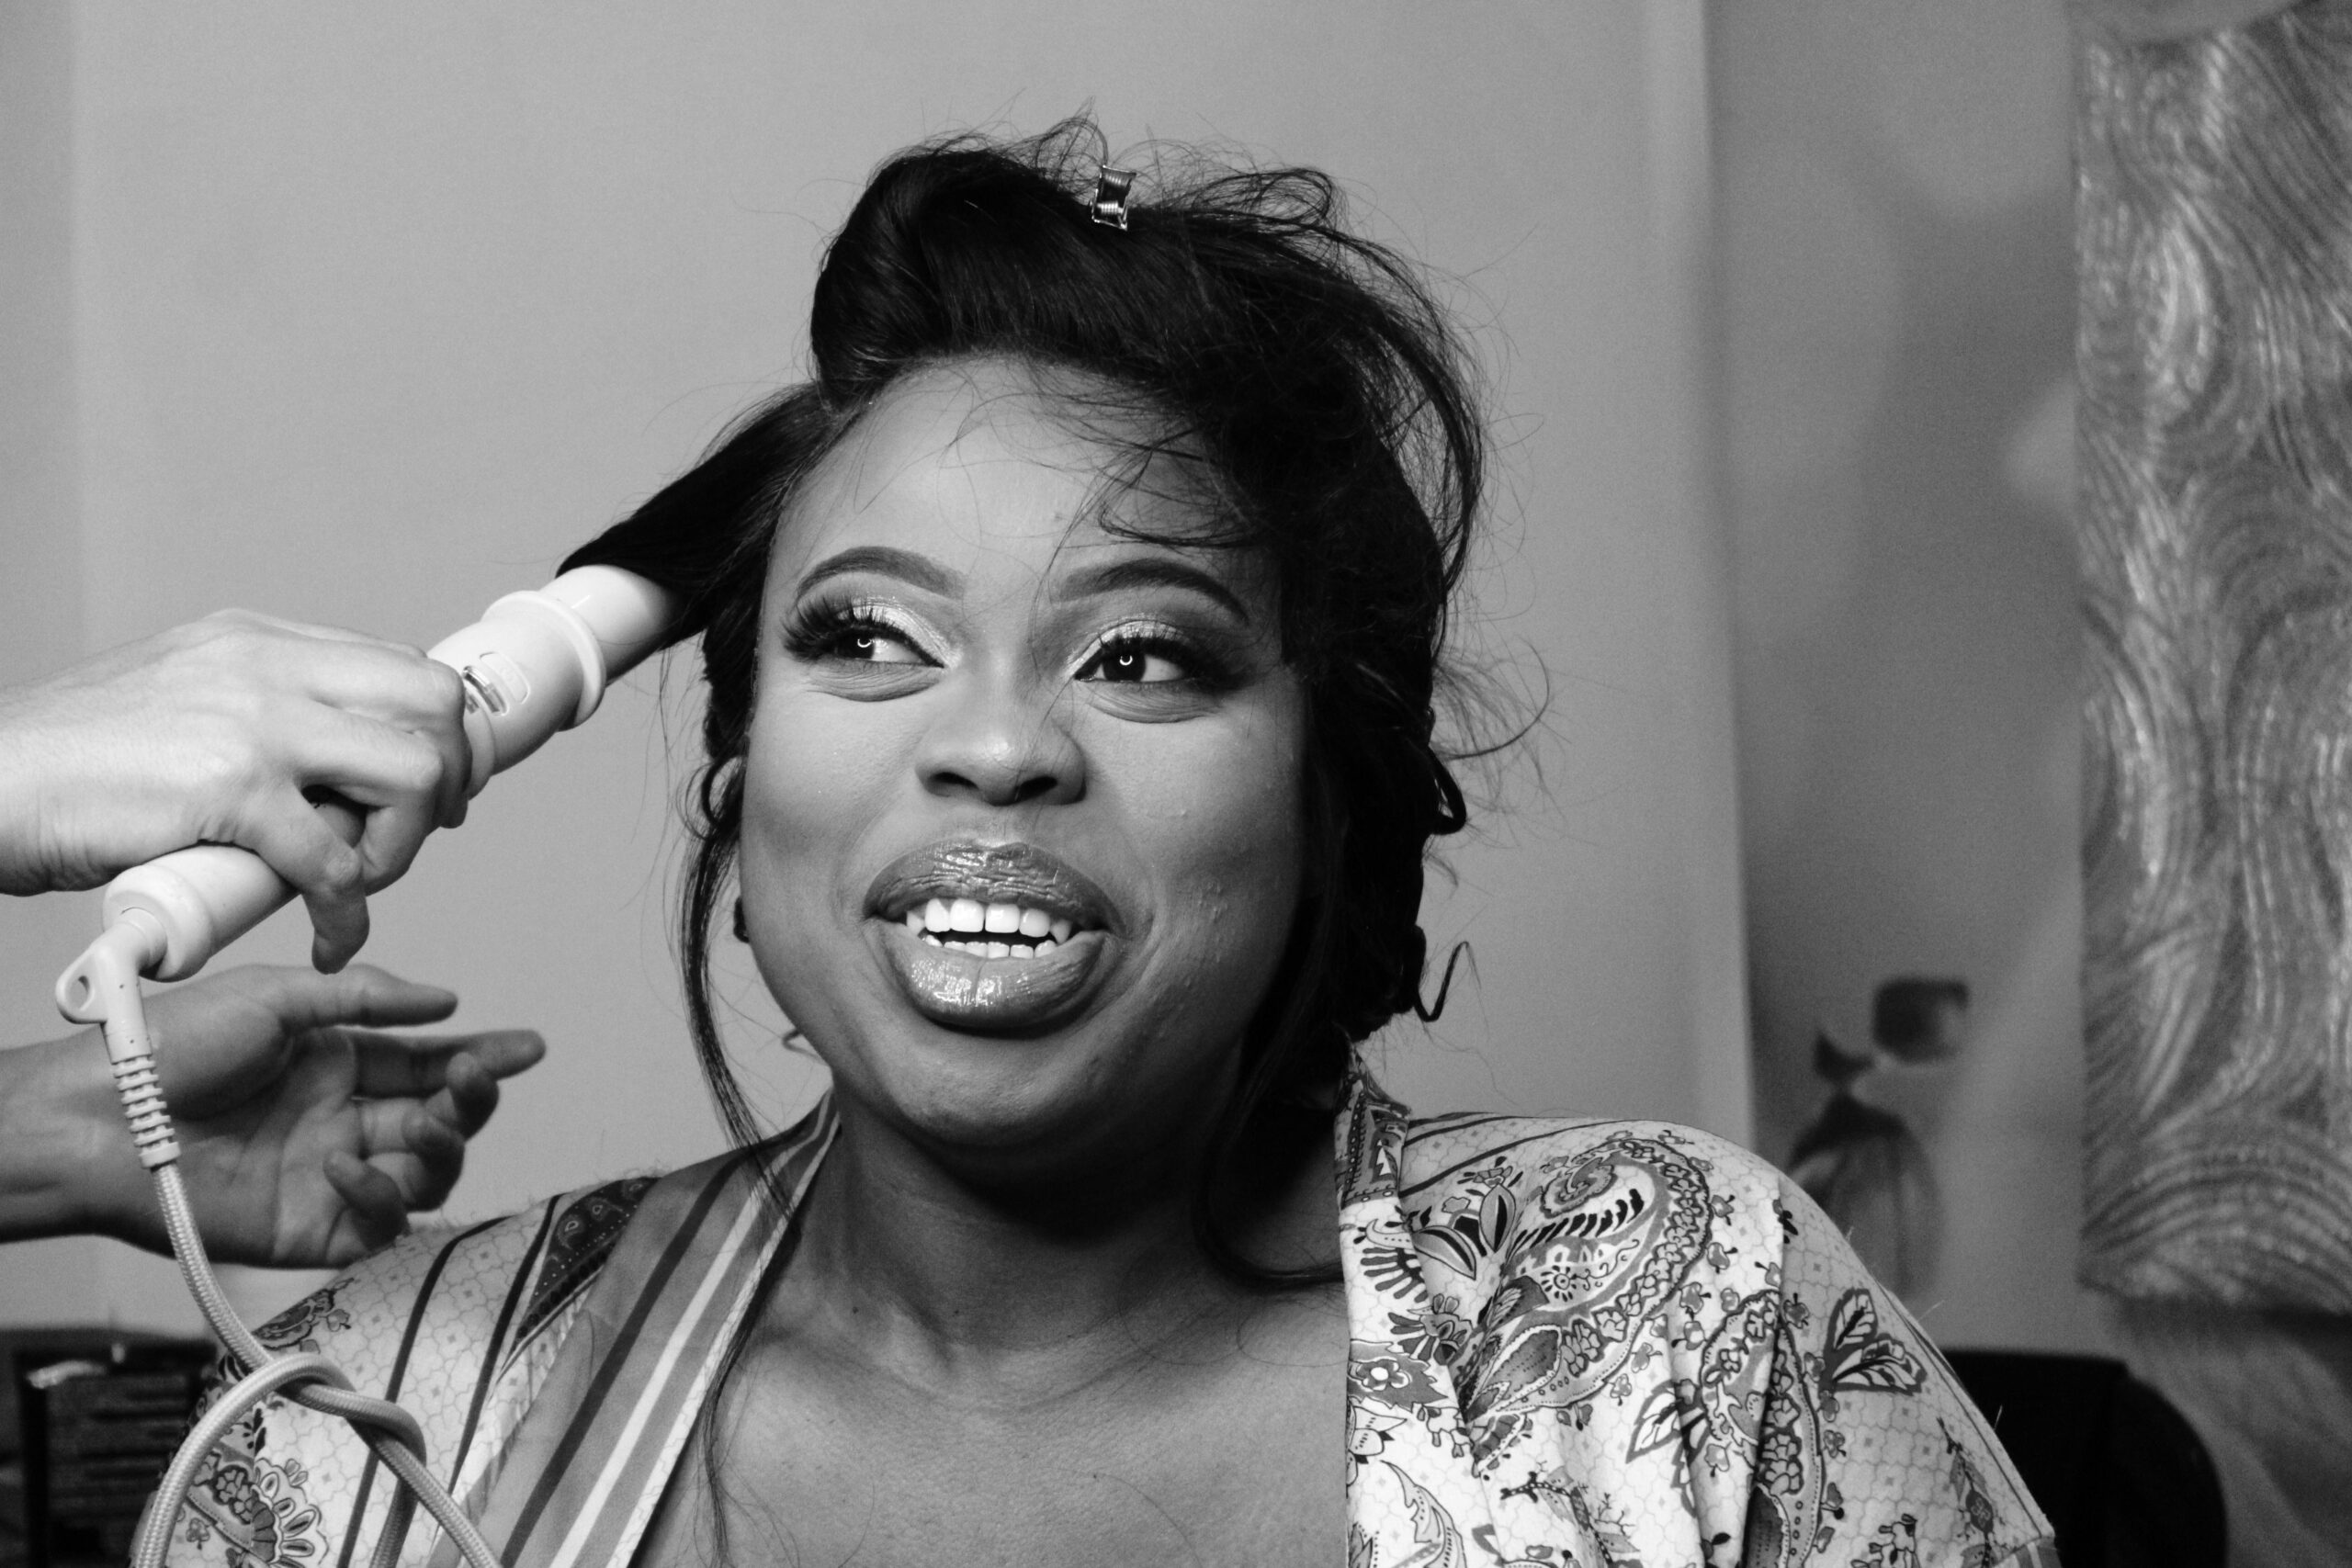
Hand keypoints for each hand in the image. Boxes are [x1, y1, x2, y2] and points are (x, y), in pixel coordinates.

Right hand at [0, 611, 470, 969]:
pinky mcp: (231, 786)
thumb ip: (258, 719)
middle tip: (417, 835)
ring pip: (411, 772)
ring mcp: (255, 720)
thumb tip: (330, 771)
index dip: (433, 736)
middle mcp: (268, 663)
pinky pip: (335, 860)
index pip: (399, 668)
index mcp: (259, 641)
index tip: (430, 789)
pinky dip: (349, 912)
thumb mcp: (183, 703)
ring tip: (360, 883)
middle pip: (431, 702)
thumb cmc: (73, 763)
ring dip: (405, 843)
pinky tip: (333, 936)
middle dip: (448, 778)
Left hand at [44, 965, 544, 1266]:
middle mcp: (343, 1120)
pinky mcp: (310, 1229)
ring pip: (425, 1175)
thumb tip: (446, 1007)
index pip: (428, 1063)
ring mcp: (330, 1177)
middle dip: (470, 1101)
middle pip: (440, 1121)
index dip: (482, 1058)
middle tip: (471, 1083)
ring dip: (439, 1149)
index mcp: (337, 1063)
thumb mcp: (276, 997)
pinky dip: (380, 1195)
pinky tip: (348, 1165)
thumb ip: (366, 998)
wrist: (103, 1117)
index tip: (529, 1047)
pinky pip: (376, 1222)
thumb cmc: (173, 1048)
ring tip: (421, 1126)